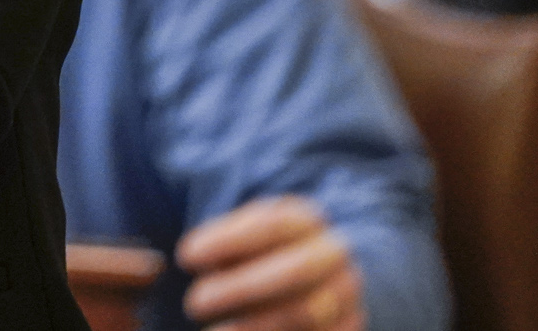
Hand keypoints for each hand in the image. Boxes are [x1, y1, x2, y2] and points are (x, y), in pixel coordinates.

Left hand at [177, 196, 364, 330]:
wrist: (318, 280)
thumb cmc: (259, 255)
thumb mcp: (244, 236)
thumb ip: (222, 243)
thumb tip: (187, 257)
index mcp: (307, 219)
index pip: (271, 224)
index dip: (227, 240)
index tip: (186, 256)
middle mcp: (336, 254)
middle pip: (294, 271)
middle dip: (240, 288)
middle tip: (194, 302)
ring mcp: (349, 294)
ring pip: (308, 312)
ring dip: (256, 325)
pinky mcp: (351, 327)